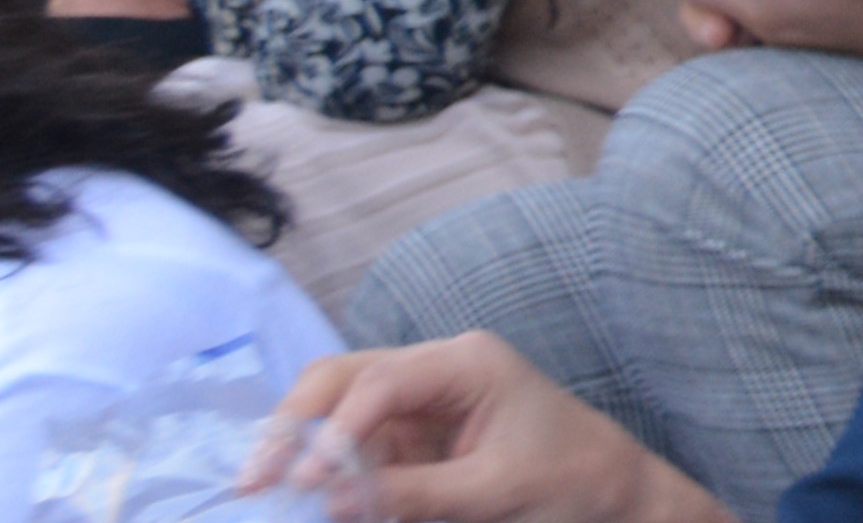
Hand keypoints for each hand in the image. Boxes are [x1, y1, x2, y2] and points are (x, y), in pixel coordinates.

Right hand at [282, 335, 730, 522]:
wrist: (609, 491)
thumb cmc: (568, 479)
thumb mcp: (494, 491)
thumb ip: (413, 494)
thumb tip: (331, 500)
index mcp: (466, 362)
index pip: (379, 383)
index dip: (333, 432)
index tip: (303, 482)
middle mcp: (434, 370)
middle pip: (341, 379)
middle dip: (293, 424)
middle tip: (253, 481)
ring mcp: (417, 401)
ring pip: (336, 409)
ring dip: (300, 446)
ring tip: (263, 492)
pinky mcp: (409, 436)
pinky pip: (353, 445)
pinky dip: (324, 469)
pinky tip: (302, 494)